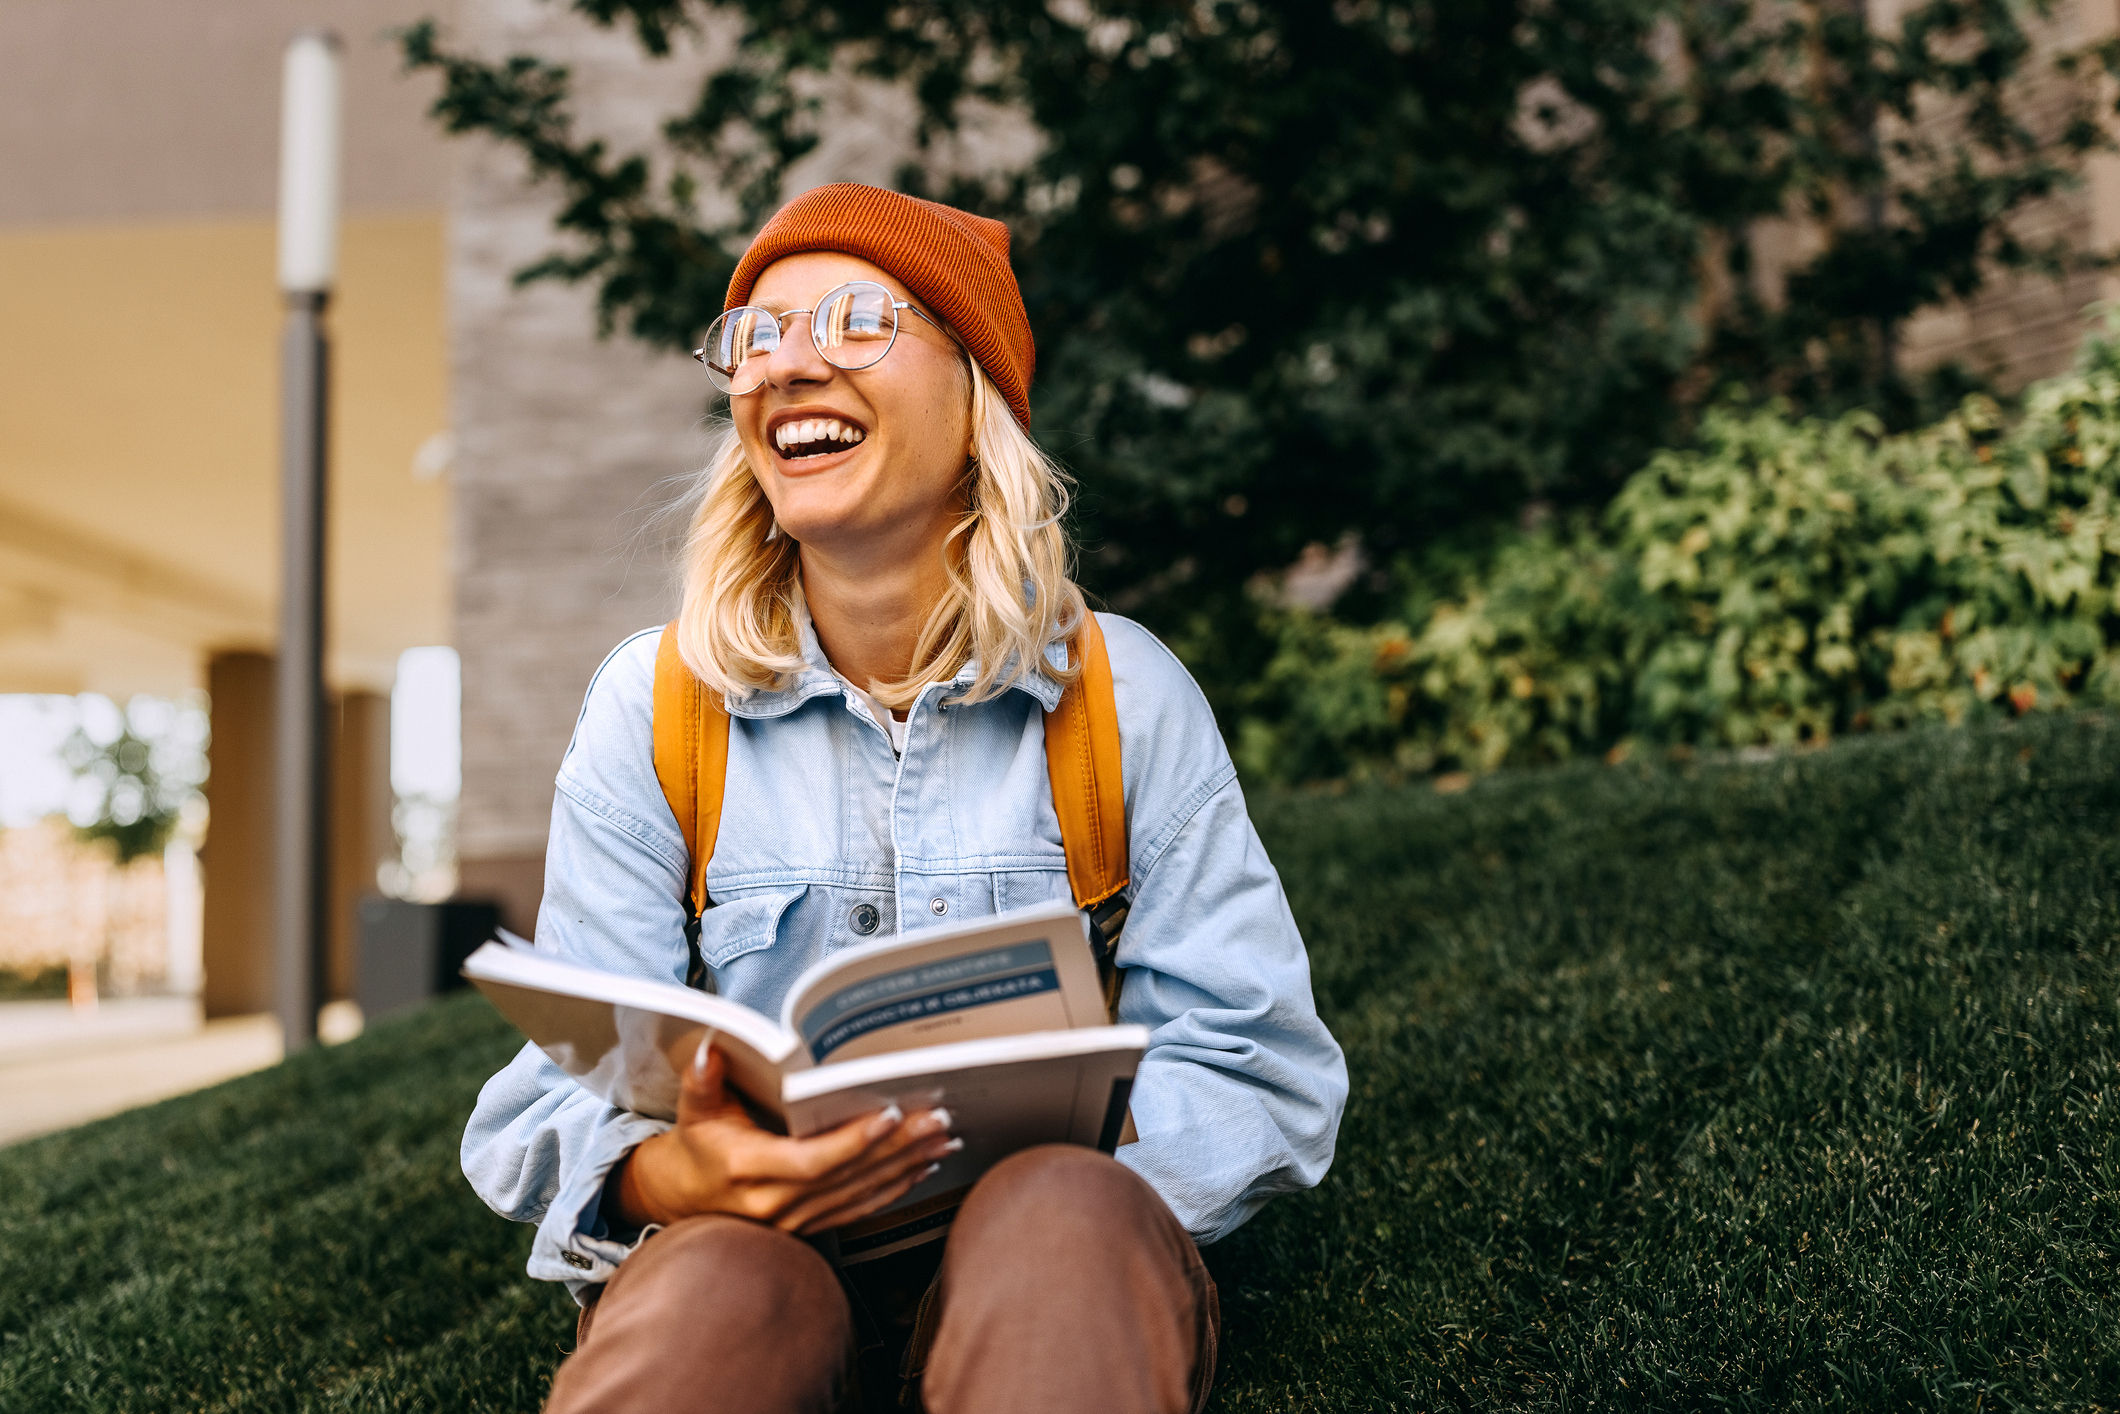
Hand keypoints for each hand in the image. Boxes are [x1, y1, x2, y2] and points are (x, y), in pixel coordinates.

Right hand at [611, 1039, 957, 1234]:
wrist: (683, 1198)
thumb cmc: (696, 1145)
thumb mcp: (692, 1109)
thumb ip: (702, 1079)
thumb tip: (710, 1048)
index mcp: (746, 1170)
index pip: (809, 1161)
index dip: (852, 1142)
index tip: (889, 1115)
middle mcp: (773, 1203)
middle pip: (847, 1176)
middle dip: (897, 1147)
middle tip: (938, 1119)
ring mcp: (794, 1222)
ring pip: (860, 1194)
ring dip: (906, 1166)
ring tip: (943, 1138)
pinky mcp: (809, 1228)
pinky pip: (859, 1209)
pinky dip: (895, 1187)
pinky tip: (924, 1167)